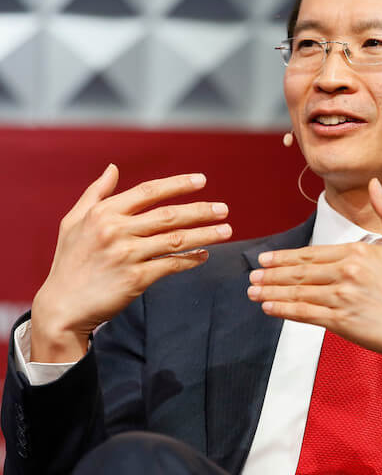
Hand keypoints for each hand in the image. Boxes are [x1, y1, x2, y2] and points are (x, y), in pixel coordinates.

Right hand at [31, 164, 231, 361]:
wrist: (62, 306)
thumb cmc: (69, 262)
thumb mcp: (73, 221)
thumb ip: (96, 193)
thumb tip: (113, 167)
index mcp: (104, 213)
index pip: (149, 191)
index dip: (178, 184)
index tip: (202, 180)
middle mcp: (116, 231)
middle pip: (169, 215)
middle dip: (201, 210)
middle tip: (224, 209)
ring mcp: (127, 255)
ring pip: (176, 239)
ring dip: (205, 234)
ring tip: (226, 230)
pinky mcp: (135, 279)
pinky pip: (172, 265)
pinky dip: (191, 260)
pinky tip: (204, 256)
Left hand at [247, 178, 381, 369]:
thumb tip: (375, 183)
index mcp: (357, 252)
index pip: (312, 254)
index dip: (286, 257)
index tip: (267, 259)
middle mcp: (346, 272)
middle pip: (300, 272)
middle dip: (273, 273)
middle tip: (253, 275)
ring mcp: (343, 298)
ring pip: (298, 292)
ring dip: (272, 291)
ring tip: (254, 291)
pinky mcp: (343, 322)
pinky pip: (306, 314)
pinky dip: (284, 310)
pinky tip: (269, 308)